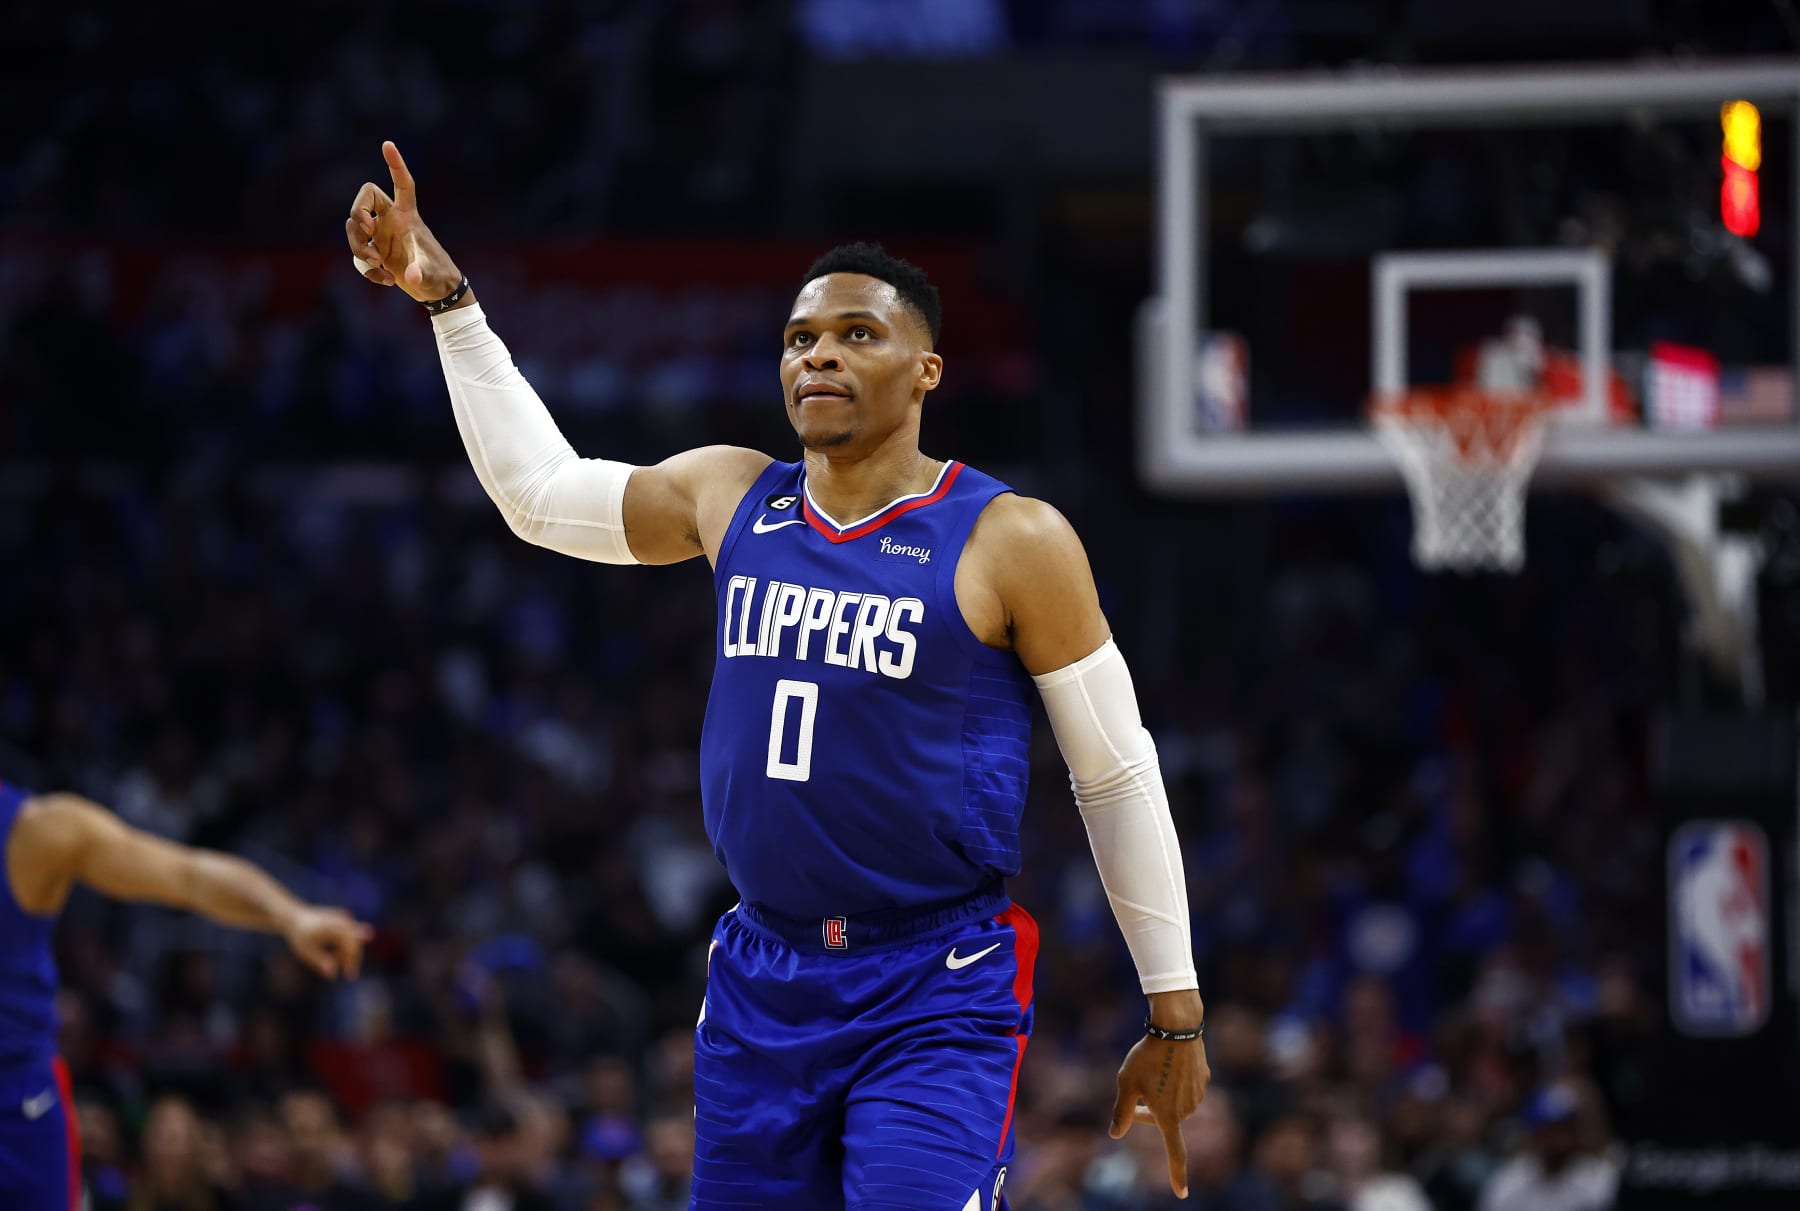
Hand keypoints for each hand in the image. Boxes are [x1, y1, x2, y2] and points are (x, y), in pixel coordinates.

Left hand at [283, 905, 373, 979]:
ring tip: (333, 962)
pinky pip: (351, 937)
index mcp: (332, 927)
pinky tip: (334, 954)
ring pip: (354, 940)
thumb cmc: (300, 936)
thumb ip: (320, 962)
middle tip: (350, 975)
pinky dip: (346, 947)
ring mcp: (345, 918)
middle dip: (353, 959)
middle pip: (356, 942)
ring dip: (348, 954)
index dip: (353, 959)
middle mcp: (342, 919)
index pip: (351, 943)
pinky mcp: (346, 920)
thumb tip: (333, 975)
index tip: (351, 975)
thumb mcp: (306, 951)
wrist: (296, 918)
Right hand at [345, 141, 462, 301]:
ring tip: (378, 264)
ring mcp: (380, 236)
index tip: (387, 144)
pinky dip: (368, 270)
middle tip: (367, 231)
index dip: (395, 164)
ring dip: (358, 247)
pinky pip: (358, 255)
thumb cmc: (439, 274)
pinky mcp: (374, 252)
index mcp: (407, 215)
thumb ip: (421, 272)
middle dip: (357, 213)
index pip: (402, 183)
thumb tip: (413, 277)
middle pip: (363, 200)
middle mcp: (391, 221)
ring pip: (353, 228)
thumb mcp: (430, 273)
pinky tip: (387, 280)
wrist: (436, 291)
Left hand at [1109, 1032, 1210, 1198]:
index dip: (1177, 1175)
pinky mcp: (1204, 1078)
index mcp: (1168, 1116)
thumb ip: (1121, 1112)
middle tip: (1135, 1089)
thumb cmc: (1147, 1056)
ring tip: (1154, 1068)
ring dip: (1163, 1094)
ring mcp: (1198, 1094)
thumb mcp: (1126, 1083)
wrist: (1176, 1028)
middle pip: (1165, 1119)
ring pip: (1176, 1102)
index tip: (1182, 1194)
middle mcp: (1187, 1110)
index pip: (1175, 1153)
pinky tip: (1169, 1061)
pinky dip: (1175, 1079)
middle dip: (1149, 1111)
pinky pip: (1186, 1086)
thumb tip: (1114, 1134)